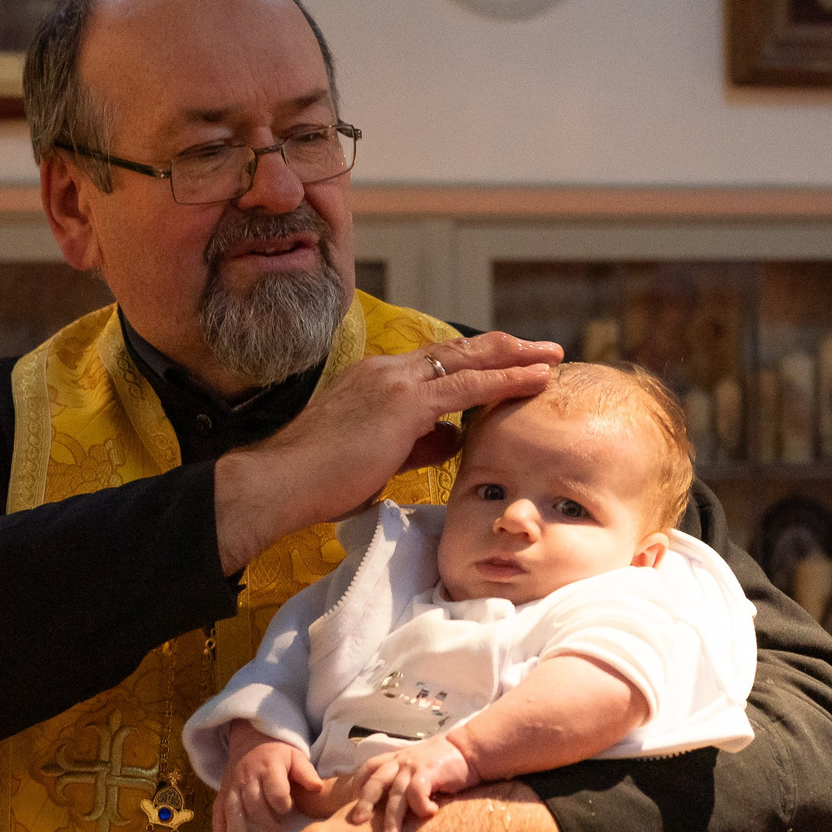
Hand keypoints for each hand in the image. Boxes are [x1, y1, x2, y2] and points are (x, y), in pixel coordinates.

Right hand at [211, 332, 559, 572]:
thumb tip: (451, 438)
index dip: (474, 364)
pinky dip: (506, 380)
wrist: (281, 482)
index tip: (505, 365)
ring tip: (550, 357)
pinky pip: (468, 386)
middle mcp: (386, 371)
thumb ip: (416, 444)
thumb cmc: (317, 481)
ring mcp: (395, 383)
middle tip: (540, 349)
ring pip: (469, 361)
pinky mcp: (404, 404)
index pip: (436, 365)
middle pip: (457, 352)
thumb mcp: (376, 458)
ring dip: (515, 358)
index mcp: (375, 380)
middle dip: (503, 349)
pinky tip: (535, 380)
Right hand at [217, 725, 321, 831]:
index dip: (283, 805)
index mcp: (269, 767)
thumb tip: (317, 788)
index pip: (275, 790)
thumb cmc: (279, 752)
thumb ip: (306, 772)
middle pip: (253, 804)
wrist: (251, 738)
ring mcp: (233, 785)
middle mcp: (248, 777)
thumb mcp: (296, 755)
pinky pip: (218, 810)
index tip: (290, 812)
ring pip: (233, 810)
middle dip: (265, 823)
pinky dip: (219, 829)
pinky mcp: (223, 791)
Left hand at [352, 737, 476, 831]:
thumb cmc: (444, 762)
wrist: (470, 749)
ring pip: (396, 793)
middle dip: (364, 803)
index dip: (358, 785)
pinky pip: (417, 792)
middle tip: (357, 822)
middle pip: (375, 781)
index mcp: (396, 759)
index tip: (353, 802)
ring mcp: (415, 766)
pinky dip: (420, 807)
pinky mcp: (430, 772)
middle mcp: (402, 761)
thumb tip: (392, 805)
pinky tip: (429, 814)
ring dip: (392, 817)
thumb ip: (404, 779)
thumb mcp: (418, 766)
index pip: (368, 768)